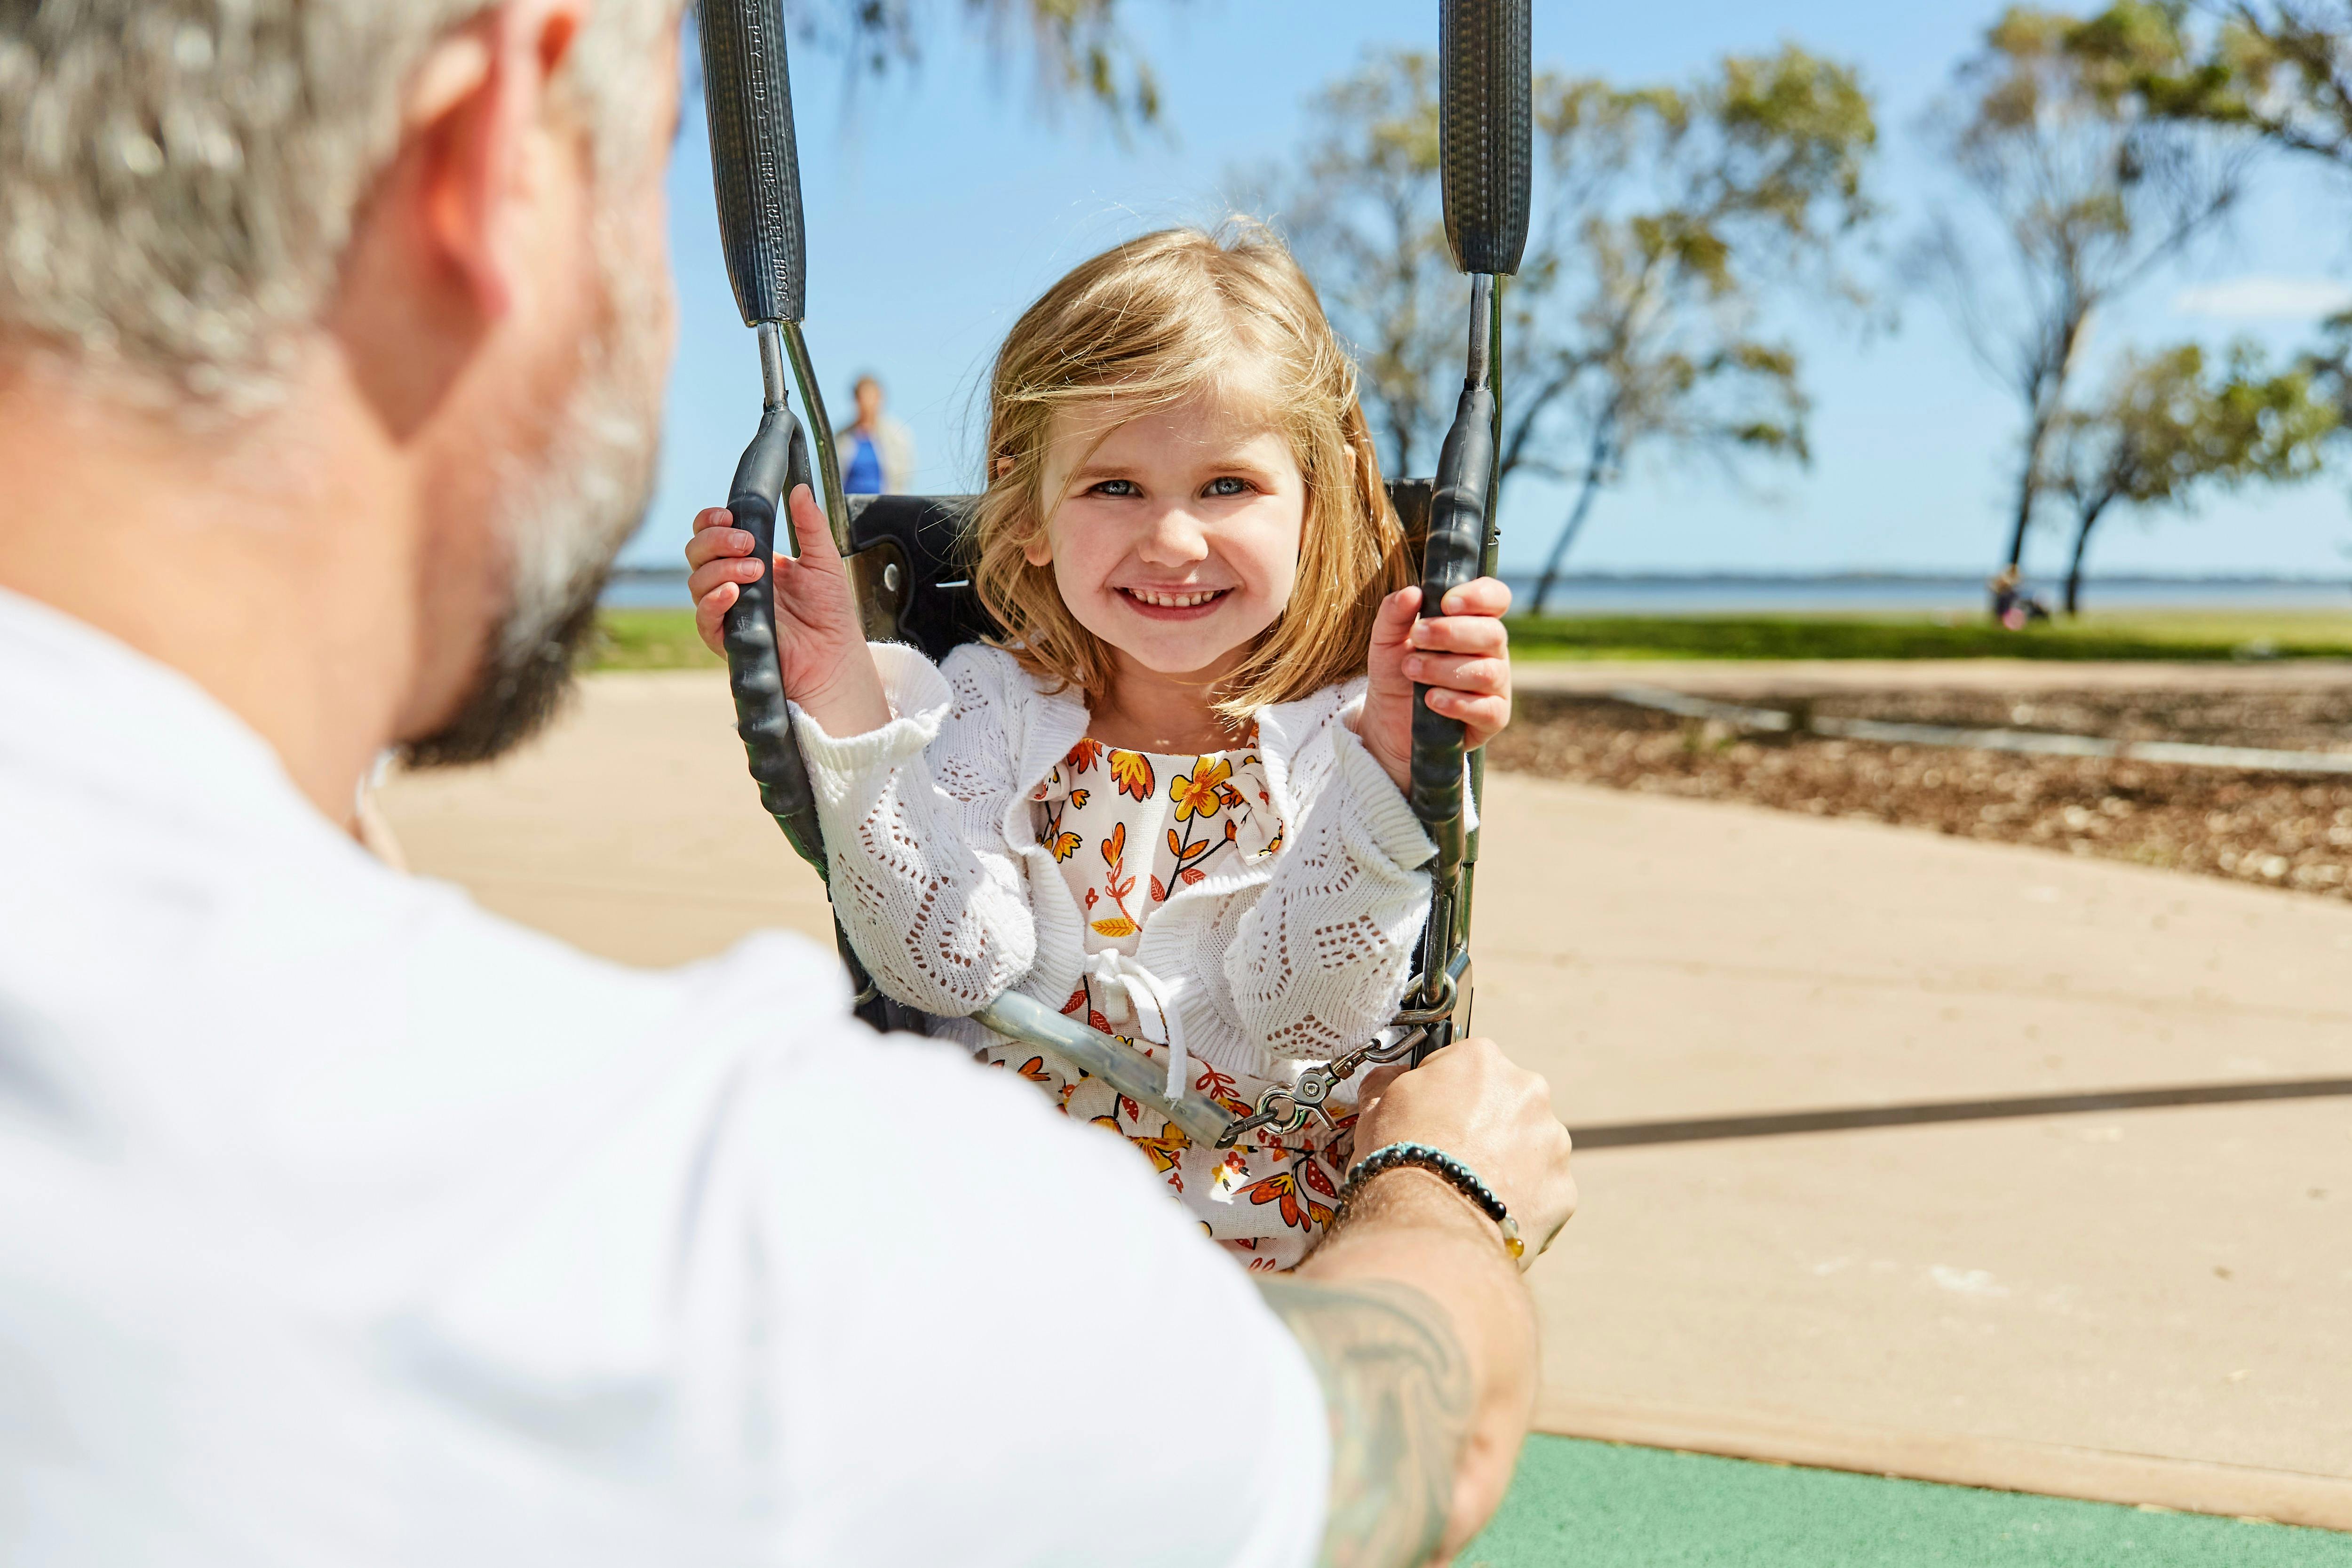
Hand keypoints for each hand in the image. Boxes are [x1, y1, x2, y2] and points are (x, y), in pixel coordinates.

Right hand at [685, 485, 889, 736]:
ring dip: (722, 569)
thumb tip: (802, 488)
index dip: (711, 521)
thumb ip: (810, 525)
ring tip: (756, 571)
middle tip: (748, 544)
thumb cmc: (830, 612)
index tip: (729, 515)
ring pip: (697, 581)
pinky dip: (714, 600)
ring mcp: (726, 609)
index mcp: (749, 560)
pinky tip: (734, 593)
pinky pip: (704, 617)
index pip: (712, 533)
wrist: (836, 655)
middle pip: (697, 552)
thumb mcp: (824, 560)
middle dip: (716, 540)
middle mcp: (731, 582)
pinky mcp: (725, 637)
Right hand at [1353, 1037, 1574, 1261]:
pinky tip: (1486, 1211)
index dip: (1440, 1094)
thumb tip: (1388, 1079)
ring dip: (1504, 1160)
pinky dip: (1519, 1199)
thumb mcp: (1375, 1108)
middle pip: (1502, 1102)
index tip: (1427, 1117)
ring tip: (1466, 1189)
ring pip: (1528, 1145)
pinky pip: (1540, 1189)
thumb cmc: (1401, 1161)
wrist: (1431, 1227)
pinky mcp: (1563, 1188)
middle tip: (1448, 1155)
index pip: (1461, 1066)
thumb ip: (1388, 1083)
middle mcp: (1527, 1091)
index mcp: (1481, 1060)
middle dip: (1481, 1125)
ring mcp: (1551, 1140)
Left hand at [1361, 578, 1513, 792]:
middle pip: (1493, 634)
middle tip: (1416, 637)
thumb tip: (1412, 592)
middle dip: (1451, 633)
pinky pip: (1487, 709)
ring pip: (1487, 672)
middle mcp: (1491, 651)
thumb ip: (1394, 613)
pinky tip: (1431, 700)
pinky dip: (1456, 703)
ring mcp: (1496, 685)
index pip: (1496, 598)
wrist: (1388, 720)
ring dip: (1444, 668)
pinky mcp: (1492, 718)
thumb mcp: (1386, 639)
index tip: (1445, 602)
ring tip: (1411, 669)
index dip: (1479, 596)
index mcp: (1474, 621)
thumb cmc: (1396, 670)